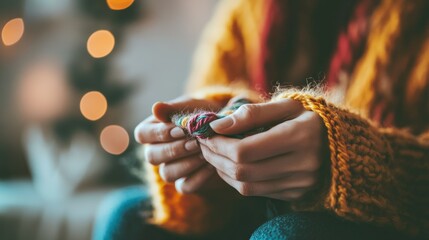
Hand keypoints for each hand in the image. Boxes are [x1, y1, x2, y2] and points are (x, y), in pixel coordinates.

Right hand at [134, 96, 221, 192]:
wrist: (225, 131)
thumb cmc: (201, 116)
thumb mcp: (190, 107)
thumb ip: (172, 109)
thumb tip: (155, 108)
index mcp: (152, 131)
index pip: (142, 134)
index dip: (159, 133)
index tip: (181, 129)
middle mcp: (156, 152)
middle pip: (152, 156)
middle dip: (175, 149)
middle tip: (195, 142)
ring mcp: (170, 170)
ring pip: (167, 173)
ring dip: (187, 163)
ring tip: (204, 152)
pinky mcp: (185, 184)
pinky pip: (185, 186)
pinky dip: (199, 176)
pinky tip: (211, 165)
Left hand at [198, 99, 326, 200]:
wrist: (340, 142)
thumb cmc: (308, 118)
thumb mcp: (286, 106)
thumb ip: (252, 113)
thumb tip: (217, 125)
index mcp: (301, 136)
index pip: (245, 150)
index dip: (218, 144)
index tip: (206, 133)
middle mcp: (303, 165)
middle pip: (242, 170)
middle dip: (215, 157)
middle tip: (204, 142)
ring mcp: (300, 183)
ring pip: (246, 186)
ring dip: (222, 170)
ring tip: (214, 153)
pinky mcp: (295, 194)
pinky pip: (256, 192)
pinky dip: (236, 180)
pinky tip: (230, 165)